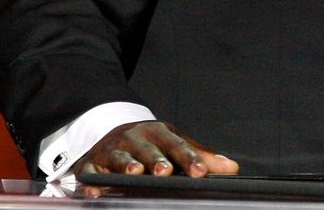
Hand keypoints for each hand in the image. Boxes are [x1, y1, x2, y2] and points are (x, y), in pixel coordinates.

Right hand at [73, 120, 238, 197]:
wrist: (110, 133)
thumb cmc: (150, 144)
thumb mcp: (175, 144)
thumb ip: (201, 156)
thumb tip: (232, 168)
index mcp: (158, 132)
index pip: (177, 145)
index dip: (189, 158)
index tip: (200, 172)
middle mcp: (134, 138)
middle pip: (148, 150)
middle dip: (157, 160)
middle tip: (165, 171)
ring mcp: (112, 150)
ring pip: (120, 158)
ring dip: (127, 165)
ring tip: (135, 173)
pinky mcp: (91, 164)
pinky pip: (90, 173)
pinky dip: (92, 182)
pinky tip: (96, 191)